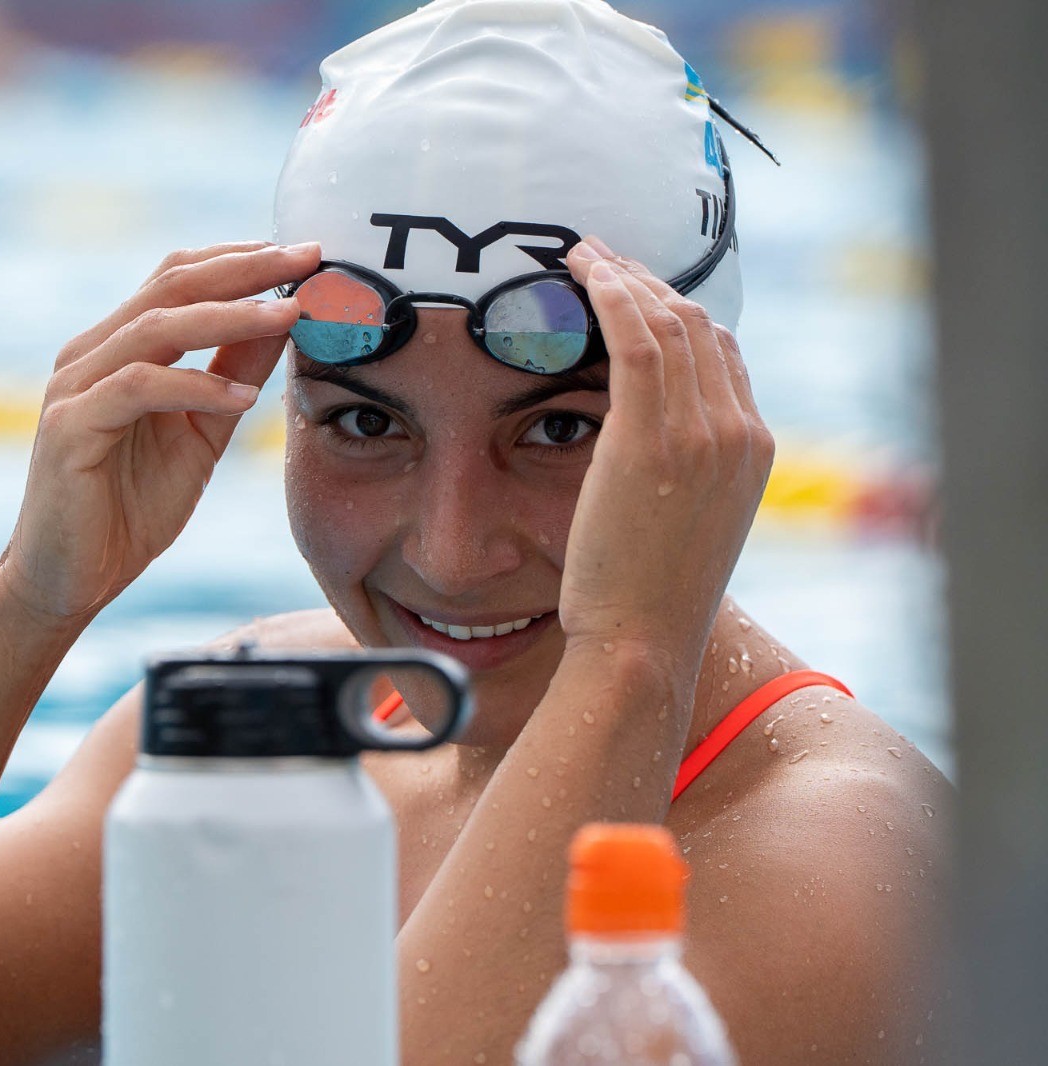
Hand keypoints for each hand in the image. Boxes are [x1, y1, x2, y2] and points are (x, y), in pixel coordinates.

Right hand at [0, 241, 318, 624]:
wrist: (70, 581)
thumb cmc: (129, 509)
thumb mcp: (201, 434)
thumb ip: (233, 376)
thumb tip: (286, 320)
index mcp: (117, 346)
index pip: (179, 278)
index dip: (241, 259)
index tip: (306, 251)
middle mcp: (90, 354)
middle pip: (172, 285)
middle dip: (245, 269)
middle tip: (308, 258)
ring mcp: (75, 386)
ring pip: (157, 327)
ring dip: (230, 316)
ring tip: (290, 314)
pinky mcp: (69, 427)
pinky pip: (139, 388)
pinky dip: (194, 385)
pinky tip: (243, 396)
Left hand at [556, 237, 773, 673]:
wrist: (642, 642)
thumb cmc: (648, 597)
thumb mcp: (684, 524)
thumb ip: (683, 473)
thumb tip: (647, 447)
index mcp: (752, 449)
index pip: (722, 353)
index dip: (676, 311)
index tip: (633, 290)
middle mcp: (738, 431)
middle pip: (698, 326)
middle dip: (648, 281)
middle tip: (601, 257)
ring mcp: (701, 432)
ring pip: (668, 322)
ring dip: (623, 276)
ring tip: (582, 255)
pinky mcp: (651, 437)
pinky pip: (637, 339)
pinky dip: (612, 294)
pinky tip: (582, 273)